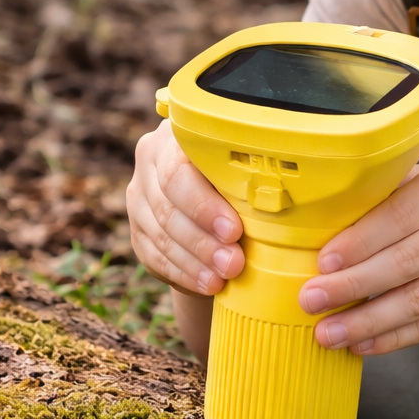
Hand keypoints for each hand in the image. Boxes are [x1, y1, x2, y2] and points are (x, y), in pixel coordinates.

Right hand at [127, 120, 243, 294]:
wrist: (223, 200)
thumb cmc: (249, 177)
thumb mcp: (252, 168)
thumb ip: (257, 175)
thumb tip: (281, 198)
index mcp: (179, 134)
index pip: (178, 172)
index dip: (204, 205)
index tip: (235, 231)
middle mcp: (151, 158)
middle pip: (167, 205)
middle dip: (203, 240)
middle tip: (233, 263)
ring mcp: (139, 195)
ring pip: (159, 233)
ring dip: (194, 261)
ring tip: (223, 278)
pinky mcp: (137, 229)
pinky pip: (154, 256)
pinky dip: (182, 273)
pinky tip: (207, 284)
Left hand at [298, 164, 418, 353]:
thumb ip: (388, 198)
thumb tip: (317, 225)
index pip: (400, 214)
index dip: (359, 241)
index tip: (322, 262)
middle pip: (405, 261)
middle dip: (352, 285)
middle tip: (310, 300)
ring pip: (416, 301)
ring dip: (366, 321)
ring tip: (326, 332)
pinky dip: (391, 339)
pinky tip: (360, 344)